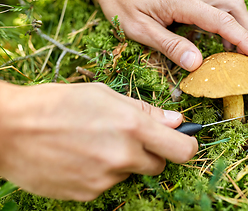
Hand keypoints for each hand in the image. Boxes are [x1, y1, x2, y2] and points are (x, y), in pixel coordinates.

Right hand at [0, 82, 197, 200]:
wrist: (11, 129)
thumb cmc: (58, 103)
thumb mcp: (104, 95)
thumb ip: (145, 111)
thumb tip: (176, 121)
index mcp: (132, 127)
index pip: (182, 149)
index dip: (188, 145)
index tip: (184, 142)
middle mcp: (123, 156)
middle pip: (159, 165)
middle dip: (151, 154)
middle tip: (130, 140)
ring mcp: (105, 179)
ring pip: (130, 174)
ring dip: (123, 162)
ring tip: (96, 144)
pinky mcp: (88, 194)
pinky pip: (108, 184)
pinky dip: (102, 173)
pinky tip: (82, 157)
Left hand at [70, 0, 247, 70]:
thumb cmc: (120, 2)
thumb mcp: (139, 29)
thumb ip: (169, 45)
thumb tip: (197, 64)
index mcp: (182, 1)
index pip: (223, 22)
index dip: (245, 41)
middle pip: (234, 7)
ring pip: (228, 4)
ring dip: (239, 27)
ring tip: (239, 52)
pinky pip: (216, 5)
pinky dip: (225, 23)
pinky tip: (219, 40)